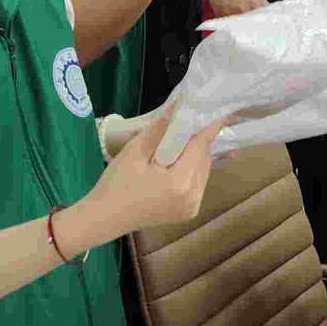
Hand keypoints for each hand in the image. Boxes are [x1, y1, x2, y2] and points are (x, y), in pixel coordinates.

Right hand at [87, 103, 225, 233]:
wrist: (104, 218)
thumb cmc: (116, 183)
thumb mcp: (134, 152)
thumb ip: (159, 129)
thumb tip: (179, 107)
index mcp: (179, 183)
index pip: (201, 147)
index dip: (211, 127)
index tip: (222, 111)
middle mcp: (192, 197)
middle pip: (205, 159)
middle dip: (199, 141)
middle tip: (191, 124)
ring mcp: (192, 207)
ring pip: (204, 171)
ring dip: (197, 156)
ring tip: (181, 143)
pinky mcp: (188, 212)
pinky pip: (198, 184)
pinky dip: (192, 170)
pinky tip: (177, 163)